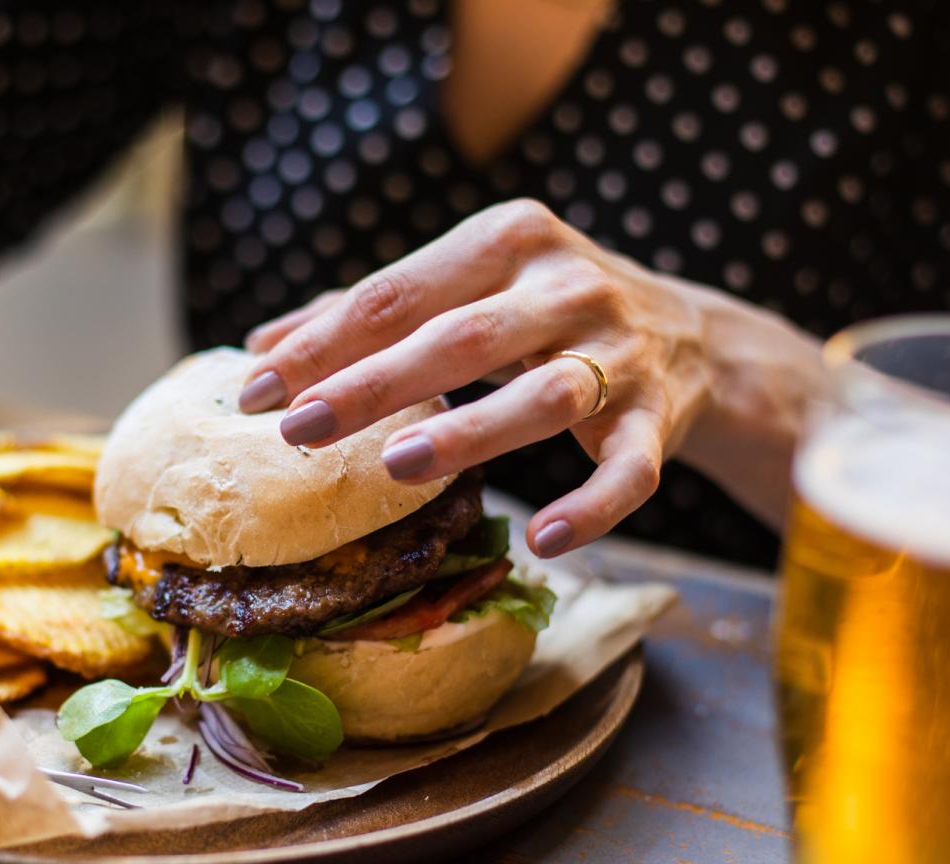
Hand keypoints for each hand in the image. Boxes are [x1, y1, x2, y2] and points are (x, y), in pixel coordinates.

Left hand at [240, 198, 717, 557]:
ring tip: (397, 465)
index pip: (398, 292)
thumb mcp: (471, 285)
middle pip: (460, 338)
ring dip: (471, 431)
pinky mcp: (661, 418)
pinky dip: (594, 506)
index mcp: (509, 240)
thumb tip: (263, 347)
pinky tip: (544, 537)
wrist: (694, 336)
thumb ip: (373, 310)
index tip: (256, 389)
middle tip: (300, 428)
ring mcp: (621, 353)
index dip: (323, 342)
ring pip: (543, 396)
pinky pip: (630, 470)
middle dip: (374, 383)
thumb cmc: (546, 311)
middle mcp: (567, 286)